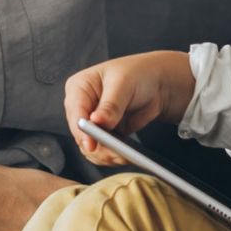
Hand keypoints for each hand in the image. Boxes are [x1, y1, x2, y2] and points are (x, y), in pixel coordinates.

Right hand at [63, 51, 195, 164]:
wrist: (155, 84)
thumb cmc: (137, 74)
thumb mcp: (124, 84)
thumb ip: (111, 104)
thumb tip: (97, 121)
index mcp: (79, 87)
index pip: (75, 113)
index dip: (82, 130)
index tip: (91, 144)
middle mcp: (81, 106)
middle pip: (81, 134)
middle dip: (97, 147)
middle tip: (116, 153)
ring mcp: (91, 123)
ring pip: (89, 148)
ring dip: (106, 155)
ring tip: (125, 156)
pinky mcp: (103, 135)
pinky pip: (102, 152)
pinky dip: (112, 157)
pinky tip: (126, 157)